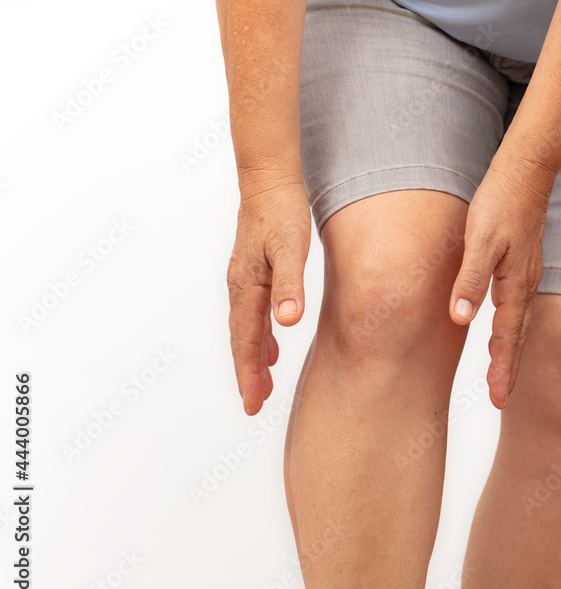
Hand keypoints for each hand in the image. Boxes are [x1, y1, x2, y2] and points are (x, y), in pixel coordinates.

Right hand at [227, 181, 311, 414]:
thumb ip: (290, 286)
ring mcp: (244, 280)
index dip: (250, 374)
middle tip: (253, 406)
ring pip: (246, 330)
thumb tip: (288, 323)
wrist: (269, 181)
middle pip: (242, 341)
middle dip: (247, 375)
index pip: (248, 341)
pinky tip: (273, 346)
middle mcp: (240, 287)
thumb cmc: (282, 213)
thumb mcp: (292, 249)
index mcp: (248, 287)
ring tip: (262, 386)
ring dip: (253, 358)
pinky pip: (253, 315)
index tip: (253, 404)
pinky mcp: (254, 273)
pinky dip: (261, 337)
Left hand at [449, 154, 554, 408]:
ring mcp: (525, 273)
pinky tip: (503, 324)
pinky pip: (517, 304)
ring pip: (518, 321)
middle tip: (501, 398)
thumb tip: (460, 319)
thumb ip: (470, 280)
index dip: (502, 370)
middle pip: (517, 336)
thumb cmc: (500, 202)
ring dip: (510, 348)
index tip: (498, 400)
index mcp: (515, 285)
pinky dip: (510, 325)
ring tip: (501, 370)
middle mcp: (524, 284)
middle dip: (509, 368)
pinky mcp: (521, 262)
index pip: (507, 338)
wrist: (525, 171)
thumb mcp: (480, 241)